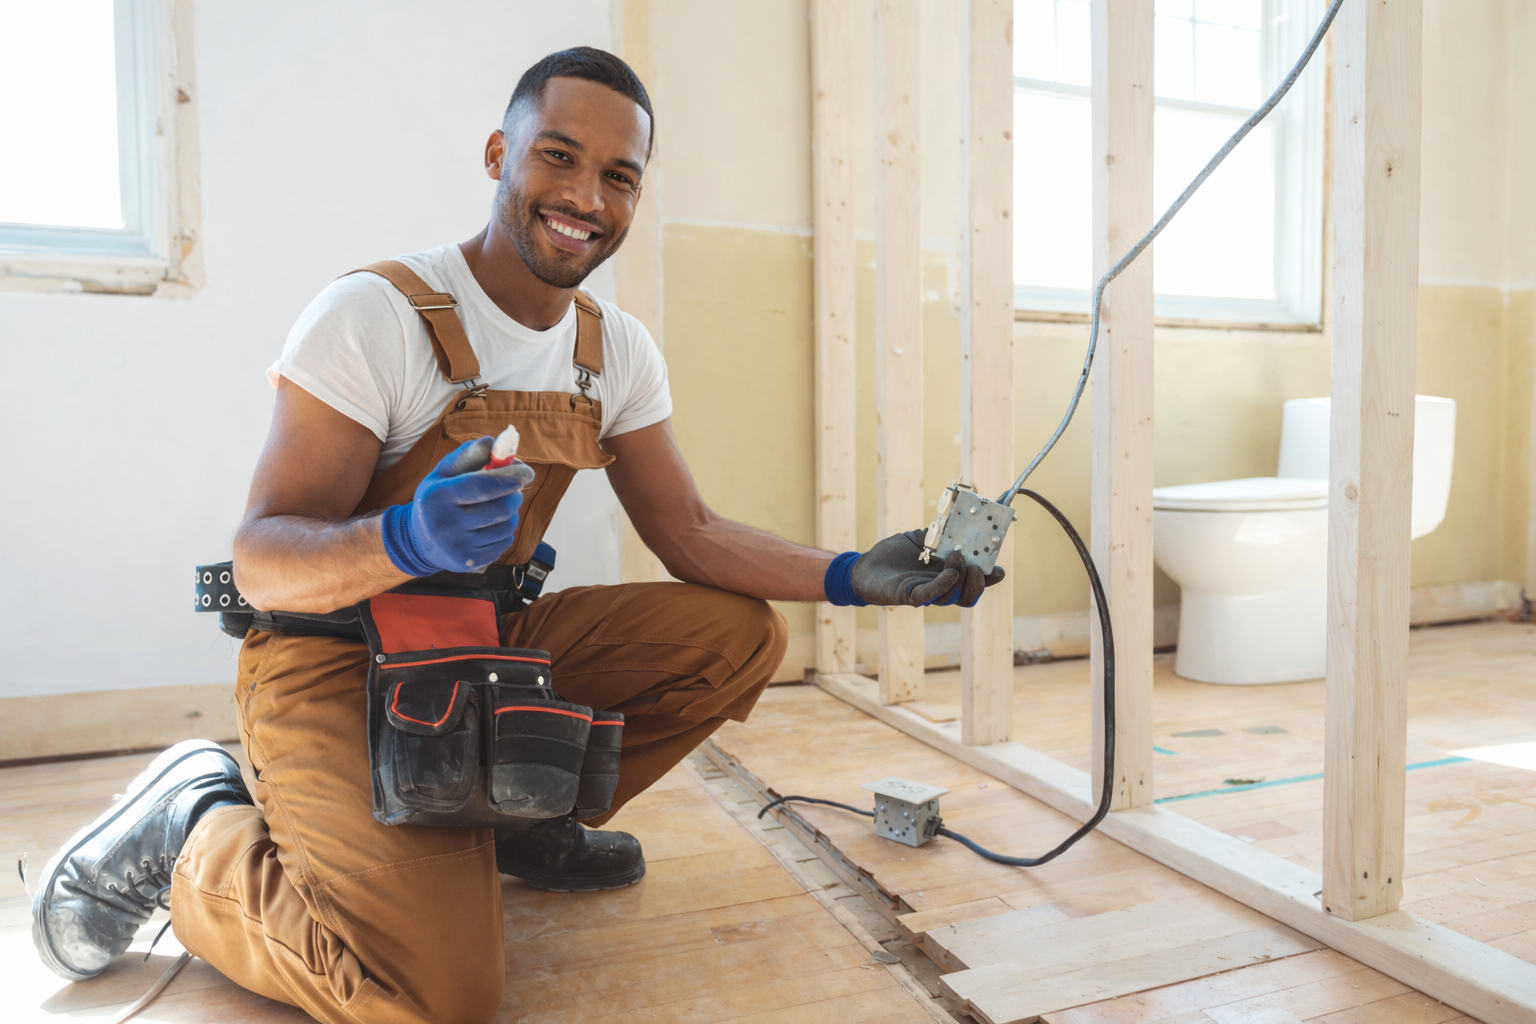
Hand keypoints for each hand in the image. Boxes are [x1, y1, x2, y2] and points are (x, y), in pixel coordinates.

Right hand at [380, 437, 535, 575]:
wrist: (418, 540)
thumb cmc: (438, 498)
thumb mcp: (443, 473)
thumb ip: (468, 456)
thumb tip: (493, 443)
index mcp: (438, 496)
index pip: (482, 486)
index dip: (509, 477)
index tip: (527, 472)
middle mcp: (446, 524)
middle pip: (499, 508)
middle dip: (514, 495)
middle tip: (515, 489)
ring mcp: (457, 547)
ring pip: (505, 526)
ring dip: (510, 514)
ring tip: (499, 508)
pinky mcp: (468, 563)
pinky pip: (503, 543)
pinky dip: (504, 531)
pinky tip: (491, 526)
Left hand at [826, 529, 1006, 607]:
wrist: (865, 567)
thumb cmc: (894, 554)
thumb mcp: (922, 539)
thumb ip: (942, 532)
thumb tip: (962, 517)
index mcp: (946, 575)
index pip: (974, 582)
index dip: (989, 578)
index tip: (999, 569)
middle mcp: (940, 588)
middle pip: (969, 594)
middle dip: (980, 582)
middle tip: (980, 565)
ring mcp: (926, 593)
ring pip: (954, 596)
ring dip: (961, 577)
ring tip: (958, 557)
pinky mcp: (910, 596)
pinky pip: (931, 594)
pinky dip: (944, 584)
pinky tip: (950, 572)